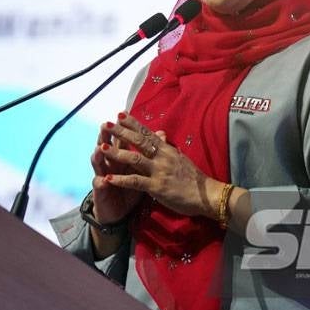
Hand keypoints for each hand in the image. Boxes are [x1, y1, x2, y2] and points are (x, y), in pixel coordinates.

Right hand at [89, 119, 144, 223]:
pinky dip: (101, 182)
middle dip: (105, 137)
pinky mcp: (101, 191)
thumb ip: (149, 151)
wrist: (120, 212)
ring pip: (99, 163)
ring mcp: (103, 175)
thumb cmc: (132, 188)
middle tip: (104, 126)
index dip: (121, 128)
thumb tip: (161, 133)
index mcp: (121, 157)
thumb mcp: (144, 169)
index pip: (120, 139)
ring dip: (98, 156)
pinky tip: (102, 179)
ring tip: (99, 149)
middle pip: (106, 146)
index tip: (122, 115)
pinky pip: (100, 186)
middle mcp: (110, 163)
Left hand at [100, 112, 222, 219]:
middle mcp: (162, 157)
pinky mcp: (157, 187)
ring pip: (134, 159)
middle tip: (105, 124)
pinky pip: (136, 182)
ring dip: (117, 153)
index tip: (119, 114)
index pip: (147, 133)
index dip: (132, 123)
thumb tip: (160, 135)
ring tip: (102, 147)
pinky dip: (121, 180)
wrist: (207, 195)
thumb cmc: (194, 178)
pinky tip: (108, 178)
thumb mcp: (180, 158)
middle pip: (138, 141)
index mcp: (167, 149)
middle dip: (120, 132)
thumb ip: (167, 148)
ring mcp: (159, 171)